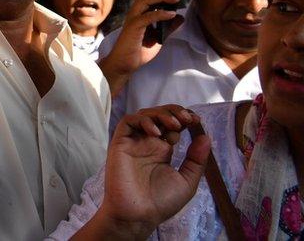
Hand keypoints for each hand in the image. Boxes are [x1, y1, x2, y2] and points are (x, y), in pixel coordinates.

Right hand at [96, 105, 209, 237]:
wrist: (139, 215)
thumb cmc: (161, 202)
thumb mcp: (187, 181)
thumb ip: (196, 160)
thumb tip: (205, 137)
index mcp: (162, 150)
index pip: (171, 125)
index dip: (184, 118)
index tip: (197, 121)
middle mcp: (147, 143)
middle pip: (159, 115)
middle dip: (174, 112)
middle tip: (188, 119)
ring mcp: (134, 142)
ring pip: (144, 115)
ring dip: (160, 114)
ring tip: (175, 124)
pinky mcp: (120, 143)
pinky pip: (128, 122)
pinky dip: (142, 120)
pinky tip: (156, 132)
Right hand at [98, 0, 181, 92]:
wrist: (125, 64)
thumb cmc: (138, 51)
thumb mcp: (158, 37)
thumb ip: (168, 27)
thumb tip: (180, 17)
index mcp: (139, 13)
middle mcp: (134, 12)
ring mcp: (133, 19)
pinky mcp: (133, 28)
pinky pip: (148, 16)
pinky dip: (161, 14)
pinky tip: (172, 15)